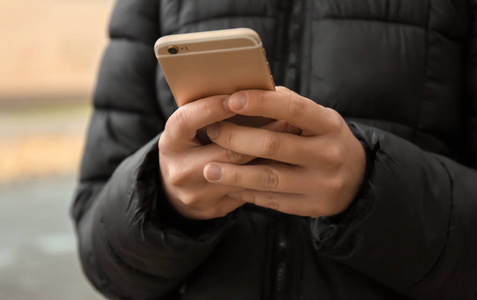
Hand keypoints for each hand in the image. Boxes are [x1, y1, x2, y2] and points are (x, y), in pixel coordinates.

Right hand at [159, 94, 292, 219]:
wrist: (176, 191)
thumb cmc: (190, 148)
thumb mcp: (189, 130)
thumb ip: (209, 115)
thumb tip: (247, 93)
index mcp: (170, 142)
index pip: (188, 120)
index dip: (213, 107)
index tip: (239, 97)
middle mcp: (180, 170)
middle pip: (226, 152)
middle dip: (262, 133)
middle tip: (288, 118)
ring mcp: (196, 193)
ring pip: (243, 174)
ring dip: (271, 156)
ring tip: (294, 138)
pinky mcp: (213, 209)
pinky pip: (247, 191)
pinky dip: (267, 174)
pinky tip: (287, 163)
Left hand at [203, 87, 365, 216]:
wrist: (358, 180)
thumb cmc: (326, 140)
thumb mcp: (320, 119)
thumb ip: (289, 107)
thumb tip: (249, 91)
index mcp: (329, 125)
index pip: (293, 108)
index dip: (261, 103)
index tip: (232, 99)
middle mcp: (328, 155)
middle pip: (273, 145)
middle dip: (237, 138)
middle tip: (212, 131)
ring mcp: (320, 184)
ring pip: (268, 178)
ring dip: (234, 174)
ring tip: (208, 170)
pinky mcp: (310, 207)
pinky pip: (271, 200)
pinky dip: (246, 193)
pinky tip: (227, 187)